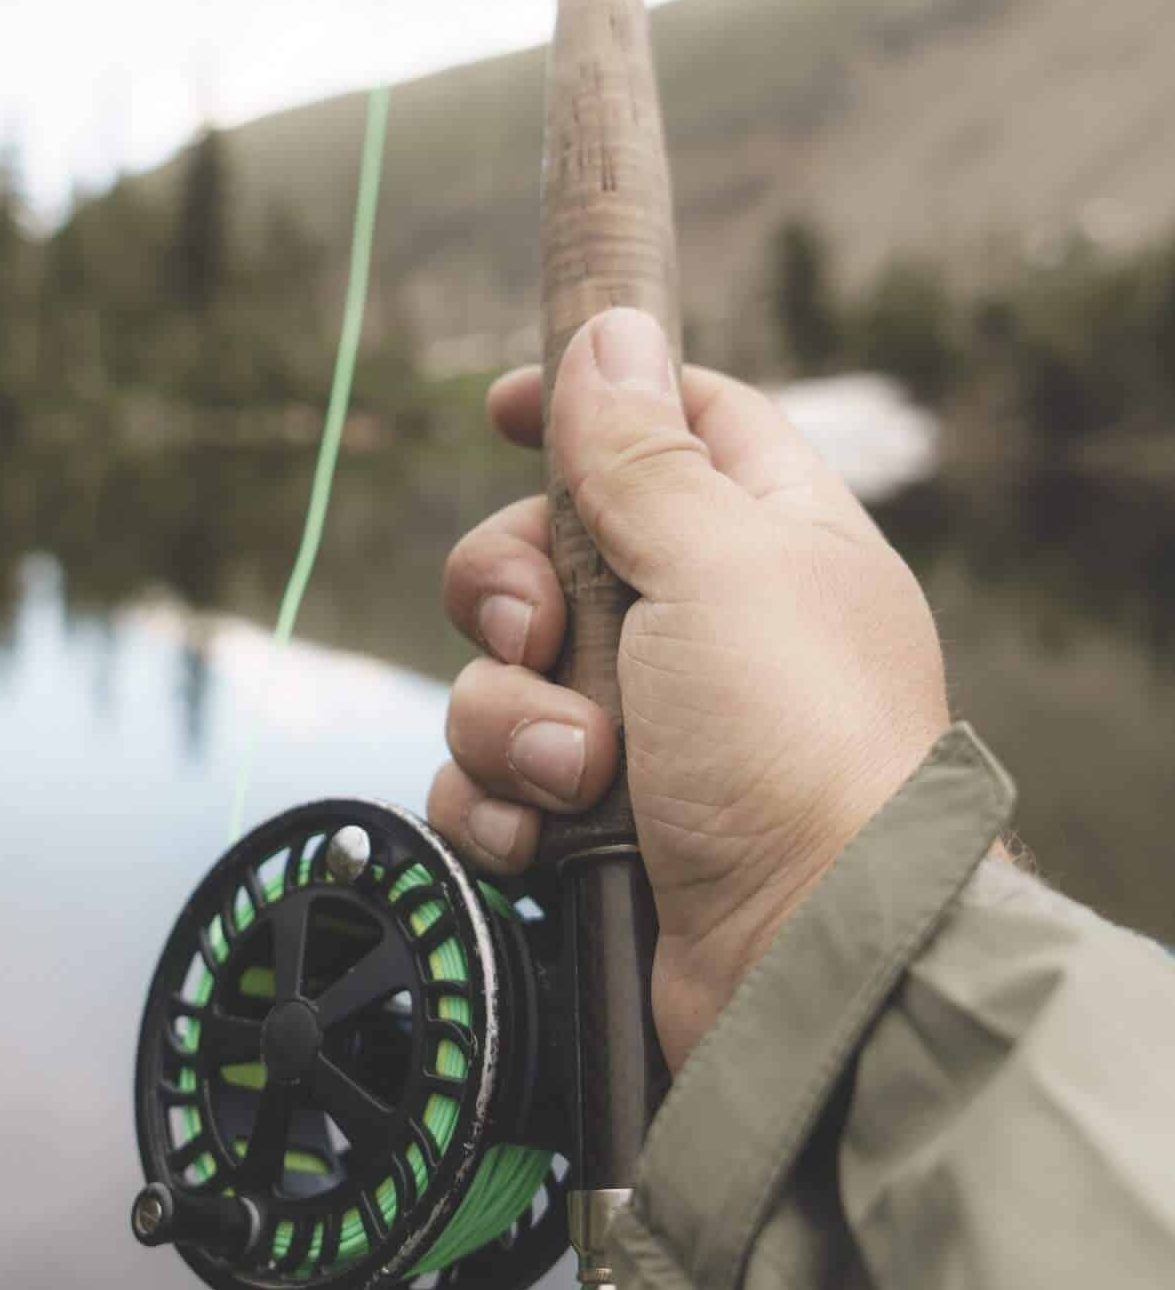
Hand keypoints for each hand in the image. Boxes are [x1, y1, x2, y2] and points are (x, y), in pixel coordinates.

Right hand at [428, 308, 950, 1073]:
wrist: (804, 959)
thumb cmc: (794, 746)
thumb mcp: (721, 564)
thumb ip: (644, 452)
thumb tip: (609, 329)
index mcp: (767, 539)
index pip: (678, 423)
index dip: (589, 403)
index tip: (509, 408)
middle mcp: (704, 628)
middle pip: (546, 552)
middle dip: (509, 591)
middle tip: (541, 635)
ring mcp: (645, 731)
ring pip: (498, 674)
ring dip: (511, 720)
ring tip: (579, 774)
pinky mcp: (590, 824)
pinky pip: (486, 779)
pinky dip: (501, 805)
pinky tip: (546, 837)